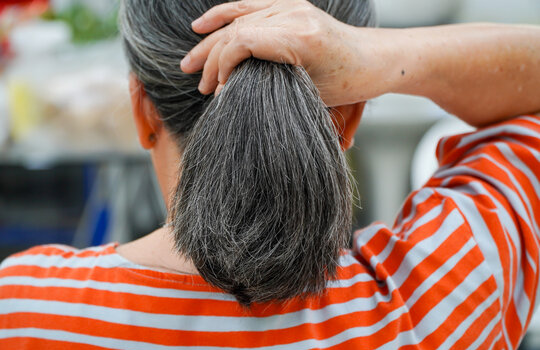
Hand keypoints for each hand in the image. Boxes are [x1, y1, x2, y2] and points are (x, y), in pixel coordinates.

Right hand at [180, 0, 392, 106]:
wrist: (373, 59)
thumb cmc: (348, 83)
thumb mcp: (309, 93)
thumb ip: (269, 85)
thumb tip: (228, 91)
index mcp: (300, 37)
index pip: (242, 42)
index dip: (222, 67)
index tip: (218, 92)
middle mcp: (294, 15)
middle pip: (236, 31)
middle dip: (212, 60)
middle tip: (198, 84)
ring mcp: (291, 6)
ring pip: (237, 20)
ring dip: (211, 43)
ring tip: (189, 64)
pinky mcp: (290, 6)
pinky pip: (248, 7)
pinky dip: (223, 16)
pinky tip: (200, 26)